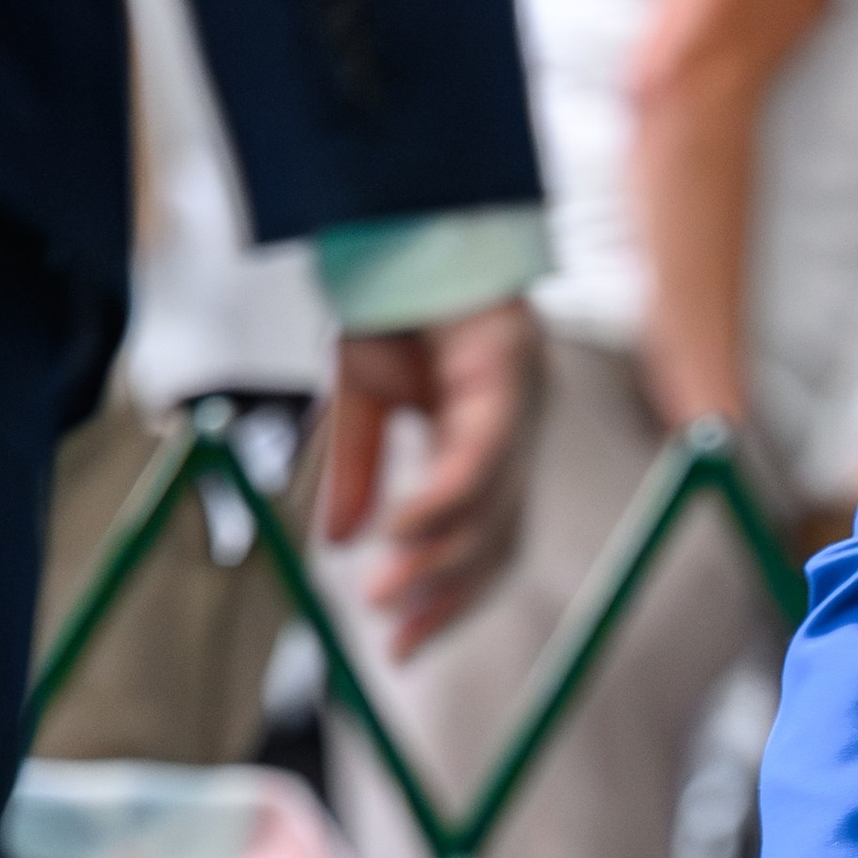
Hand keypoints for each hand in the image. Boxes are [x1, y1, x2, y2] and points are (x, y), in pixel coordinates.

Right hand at [321, 299, 542, 662]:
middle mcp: (514, 432)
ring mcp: (518, 405)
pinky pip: (478, 459)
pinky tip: (401, 533)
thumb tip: (339, 542)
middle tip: (397, 645)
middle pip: (497, 543)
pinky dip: (440, 502)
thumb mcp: (361, 395)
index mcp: (485, 441)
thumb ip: (359, 470)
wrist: (398, 213)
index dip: (446, 596)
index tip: (402, 643)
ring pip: (489, 511)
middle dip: (448, 600)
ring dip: (434, 560)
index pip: (481, 541)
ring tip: (383, 594)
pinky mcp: (507, 374)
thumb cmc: (391, 295)